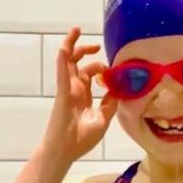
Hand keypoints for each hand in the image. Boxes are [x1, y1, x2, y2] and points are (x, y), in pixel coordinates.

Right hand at [40, 26, 117, 162]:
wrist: (66, 151)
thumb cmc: (81, 139)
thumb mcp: (103, 119)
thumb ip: (110, 104)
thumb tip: (119, 90)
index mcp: (83, 95)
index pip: (90, 74)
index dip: (101, 68)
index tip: (112, 70)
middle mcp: (74, 89)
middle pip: (77, 64)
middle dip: (86, 51)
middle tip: (98, 46)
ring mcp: (67, 89)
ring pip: (67, 61)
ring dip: (71, 45)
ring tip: (76, 31)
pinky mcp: (63, 92)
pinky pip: (62, 72)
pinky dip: (63, 58)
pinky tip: (66, 47)